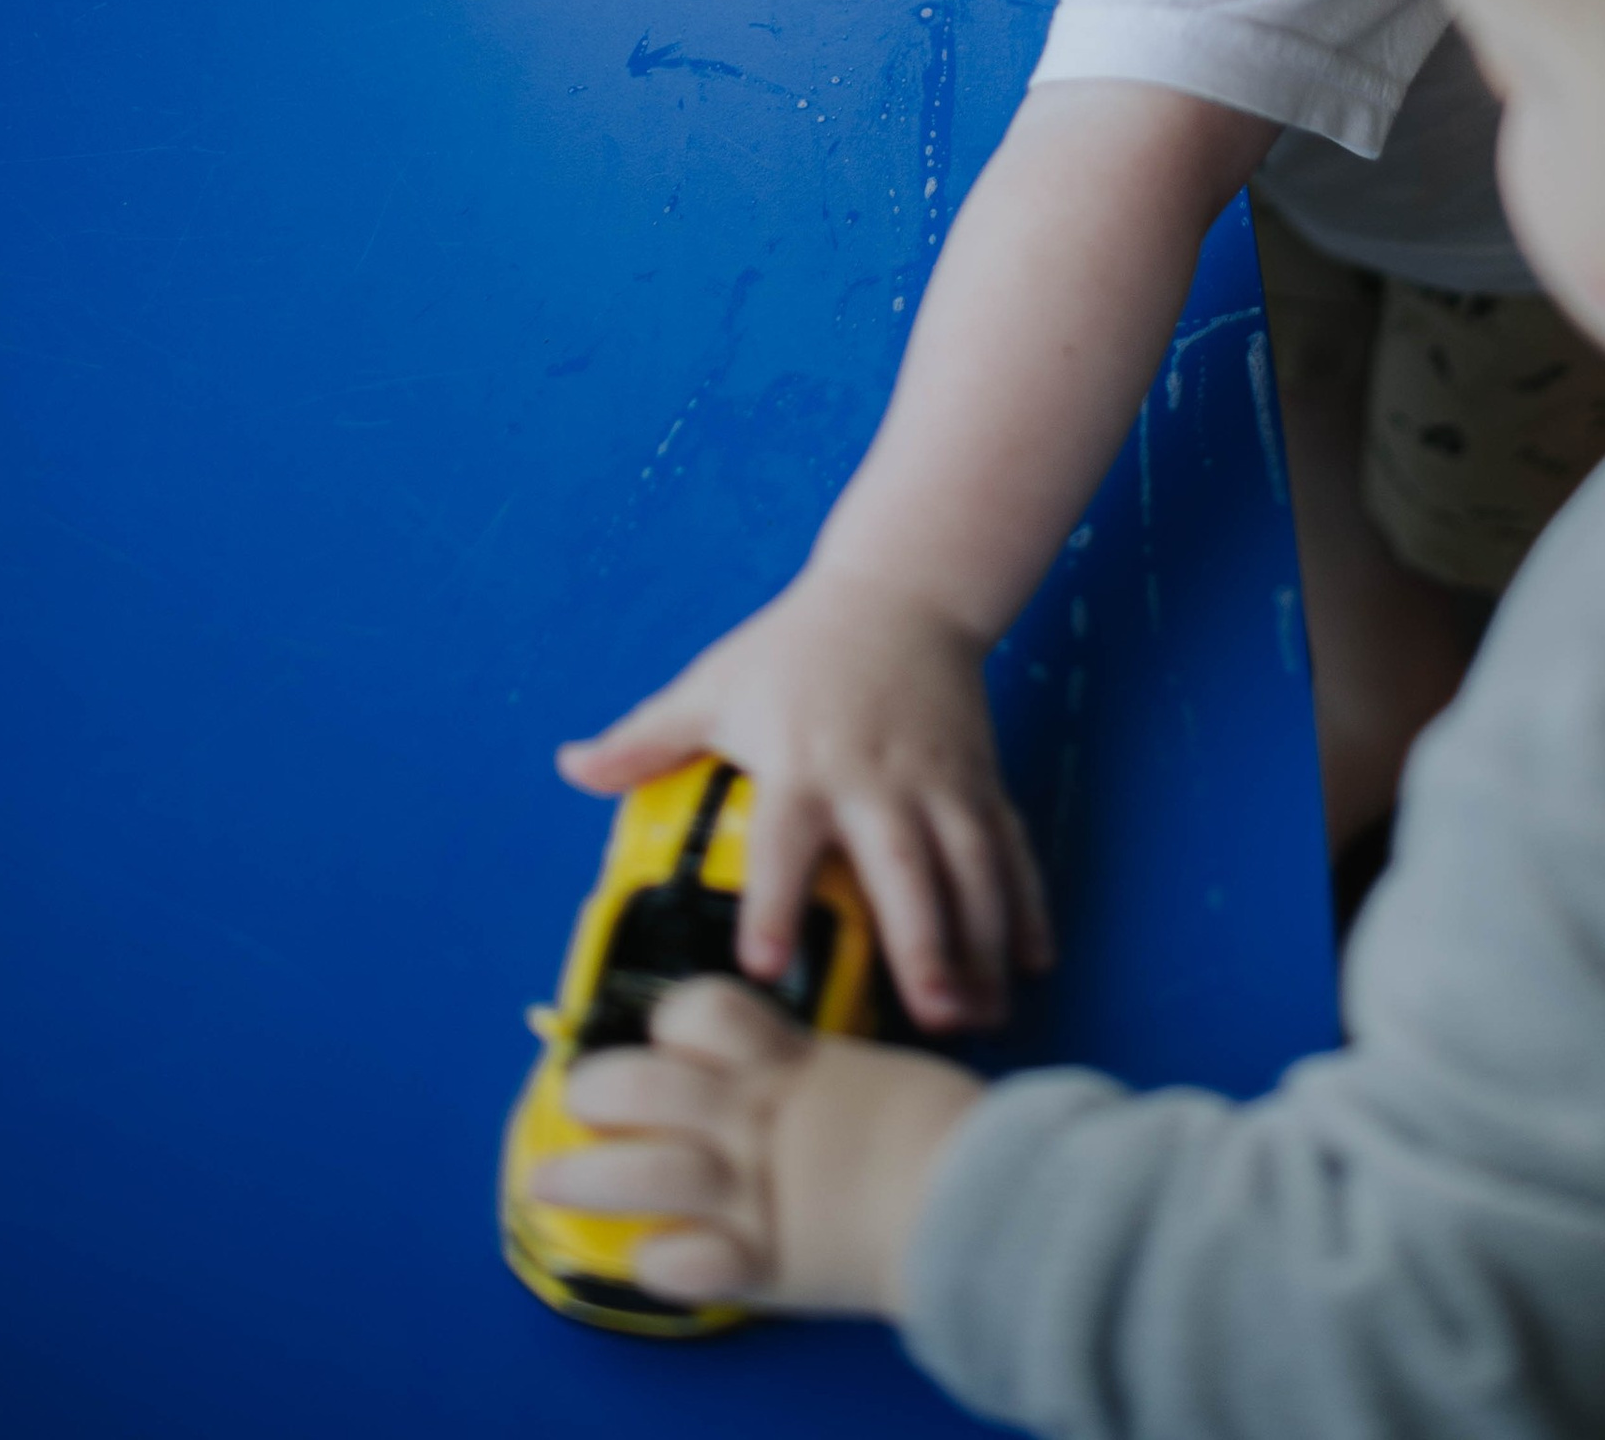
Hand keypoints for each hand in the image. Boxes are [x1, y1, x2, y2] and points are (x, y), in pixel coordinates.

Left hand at [538, 978, 978, 1315]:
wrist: (979, 1196)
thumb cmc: (944, 1127)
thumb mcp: (875, 1070)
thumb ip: (823, 1071)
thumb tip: (801, 1074)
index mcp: (787, 1062)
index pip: (702, 1010)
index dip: (671, 1019)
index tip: (662, 1034)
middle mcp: (755, 1117)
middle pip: (645, 1084)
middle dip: (597, 1088)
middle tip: (581, 1098)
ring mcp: (751, 1189)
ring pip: (638, 1172)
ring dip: (582, 1177)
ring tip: (545, 1182)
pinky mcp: (761, 1260)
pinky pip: (682, 1262)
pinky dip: (659, 1263)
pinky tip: (649, 1258)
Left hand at [557, 567, 1052, 1030]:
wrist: (903, 589)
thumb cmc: (798, 646)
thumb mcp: (715, 684)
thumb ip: (646, 738)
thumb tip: (570, 767)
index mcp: (804, 763)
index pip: (786, 840)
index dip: (774, 902)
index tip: (768, 964)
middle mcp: (878, 778)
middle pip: (903, 866)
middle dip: (922, 941)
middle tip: (932, 1014)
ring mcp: (939, 780)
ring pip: (971, 869)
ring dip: (982, 943)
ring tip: (983, 1015)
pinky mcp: (980, 779)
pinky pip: (1010, 849)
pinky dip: (1027, 905)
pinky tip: (1035, 962)